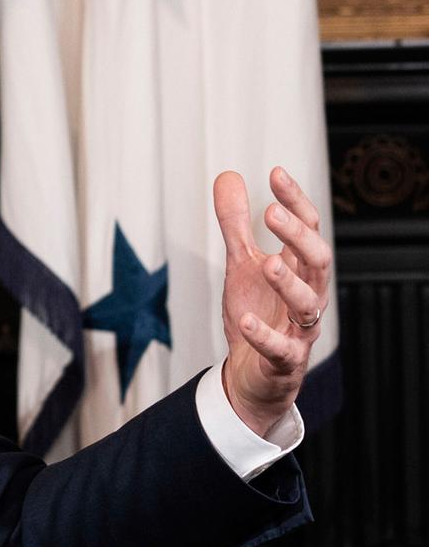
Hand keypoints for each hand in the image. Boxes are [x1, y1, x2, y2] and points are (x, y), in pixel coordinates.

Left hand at [213, 168, 330, 438]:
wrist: (251, 373)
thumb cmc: (255, 312)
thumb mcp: (241, 264)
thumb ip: (236, 225)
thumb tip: (228, 176)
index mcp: (300, 270)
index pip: (309, 229)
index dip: (296, 201)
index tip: (275, 173)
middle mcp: (307, 296)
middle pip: (318, 261)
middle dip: (299, 236)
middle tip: (272, 212)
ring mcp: (299, 329)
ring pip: (308, 305)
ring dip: (289, 282)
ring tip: (267, 263)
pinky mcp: (284, 360)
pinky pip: (281, 348)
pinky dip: (263, 335)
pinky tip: (244, 319)